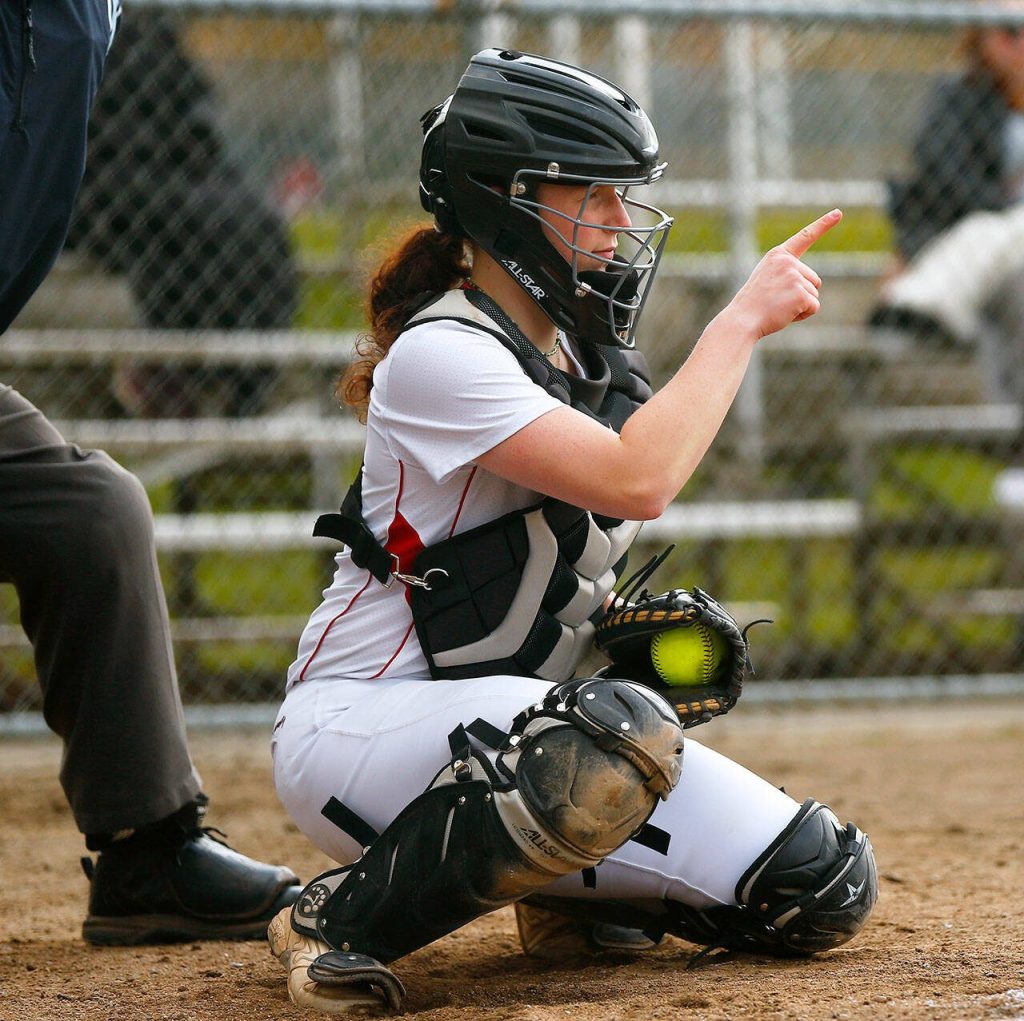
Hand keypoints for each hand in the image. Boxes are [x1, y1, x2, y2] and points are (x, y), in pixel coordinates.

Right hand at [724, 209, 841, 340]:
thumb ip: (787, 275)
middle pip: (813, 279)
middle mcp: (788, 262)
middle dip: (801, 293)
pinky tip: (785, 314)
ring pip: (814, 294)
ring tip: (778, 307)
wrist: (742, 320)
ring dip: (801, 305)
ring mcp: (795, 276)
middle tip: (776, 300)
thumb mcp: (767, 280)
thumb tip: (810, 287)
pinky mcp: (801, 293)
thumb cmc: (753, 304)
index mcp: (778, 255)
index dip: (823, 225)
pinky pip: (814, 307)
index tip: (838, 213)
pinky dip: (803, 315)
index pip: (805, 237)